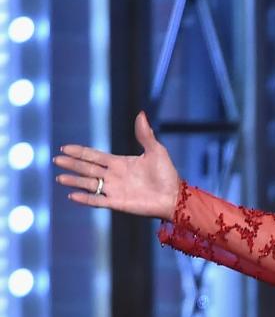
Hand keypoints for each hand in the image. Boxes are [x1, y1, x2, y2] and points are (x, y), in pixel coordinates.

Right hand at [53, 111, 180, 220]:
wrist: (175, 197)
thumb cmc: (167, 175)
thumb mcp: (156, 151)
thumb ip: (145, 134)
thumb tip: (141, 113)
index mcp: (120, 163)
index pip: (94, 156)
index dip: (80, 152)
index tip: (64, 147)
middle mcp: (114, 176)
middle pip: (87, 168)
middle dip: (72, 164)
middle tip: (57, 160)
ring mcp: (115, 190)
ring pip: (89, 184)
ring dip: (74, 181)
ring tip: (60, 178)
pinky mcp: (118, 203)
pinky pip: (98, 201)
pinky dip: (85, 199)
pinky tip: (72, 195)